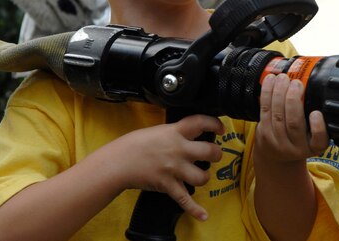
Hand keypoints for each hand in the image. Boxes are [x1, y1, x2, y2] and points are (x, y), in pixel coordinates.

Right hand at [101, 114, 223, 220]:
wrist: (118, 162)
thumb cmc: (134, 144)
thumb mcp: (158, 130)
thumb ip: (175, 132)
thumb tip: (189, 133)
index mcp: (175, 132)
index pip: (201, 122)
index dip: (215, 123)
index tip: (221, 129)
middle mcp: (178, 150)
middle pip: (210, 151)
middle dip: (216, 153)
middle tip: (214, 154)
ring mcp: (174, 169)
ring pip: (202, 176)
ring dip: (204, 177)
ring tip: (201, 175)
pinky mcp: (168, 185)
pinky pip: (185, 200)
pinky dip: (195, 209)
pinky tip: (204, 215)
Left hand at [255, 73, 328, 162]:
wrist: (276, 156)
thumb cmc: (300, 139)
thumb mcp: (314, 136)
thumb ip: (319, 120)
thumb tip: (320, 89)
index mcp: (313, 146)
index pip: (319, 139)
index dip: (318, 126)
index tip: (316, 113)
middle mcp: (296, 147)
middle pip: (294, 123)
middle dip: (293, 100)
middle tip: (296, 83)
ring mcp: (277, 141)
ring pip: (277, 114)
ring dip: (279, 92)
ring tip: (283, 78)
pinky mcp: (263, 132)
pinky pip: (264, 110)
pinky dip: (267, 93)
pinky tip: (270, 81)